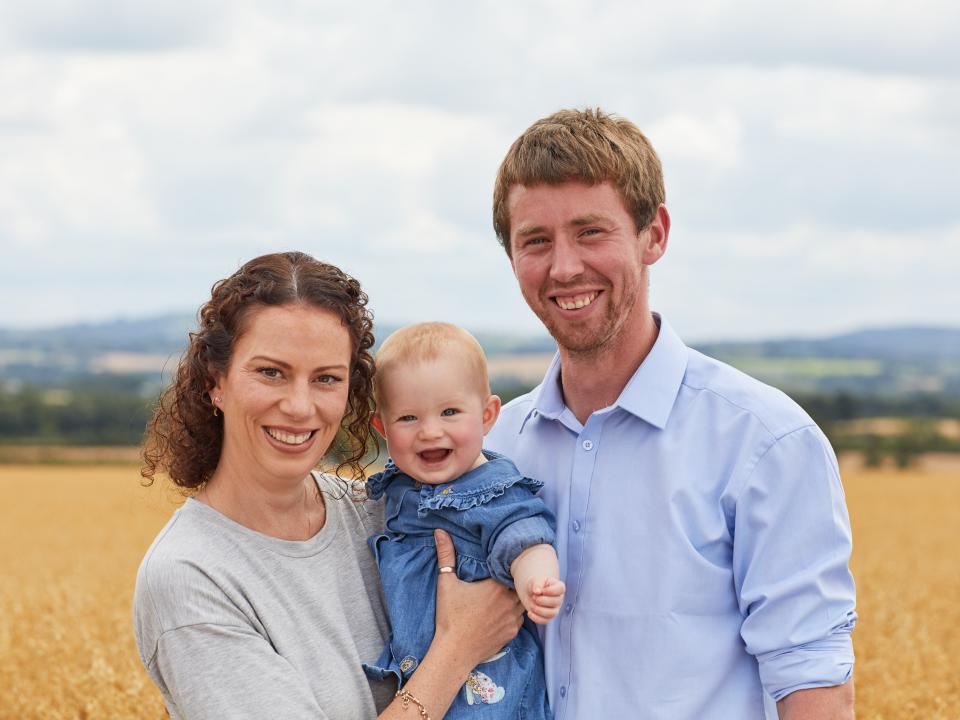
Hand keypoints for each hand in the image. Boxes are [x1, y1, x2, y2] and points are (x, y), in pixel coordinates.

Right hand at [433, 529, 523, 667]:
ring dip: (517, 597)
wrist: (454, 652)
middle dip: (516, 581)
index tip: (504, 563)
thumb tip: (440, 532)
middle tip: (506, 577)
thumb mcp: (446, 583)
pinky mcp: (512, 633)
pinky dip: (514, 613)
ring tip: (506, 594)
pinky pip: (520, 619)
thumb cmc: (450, 617)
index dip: (511, 565)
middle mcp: (510, 601)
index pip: (513, 569)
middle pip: (521, 585)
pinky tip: (502, 612)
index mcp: (496, 586)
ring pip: (523, 602)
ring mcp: (513, 619)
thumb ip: (446, 556)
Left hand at [523, 577, 565, 623]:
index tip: (541, 591)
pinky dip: (536, 618)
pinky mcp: (548, 617)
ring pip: (551, 613)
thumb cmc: (536, 584)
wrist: (530, 592)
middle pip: (556, 602)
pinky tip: (529, 613)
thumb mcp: (536, 580)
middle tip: (533, 597)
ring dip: (539, 610)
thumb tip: (537, 591)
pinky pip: (545, 621)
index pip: (560, 589)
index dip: (551, 591)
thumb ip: (537, 584)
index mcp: (559, 587)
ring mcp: (555, 609)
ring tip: (531, 605)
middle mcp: (559, 599)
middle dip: (542, 600)